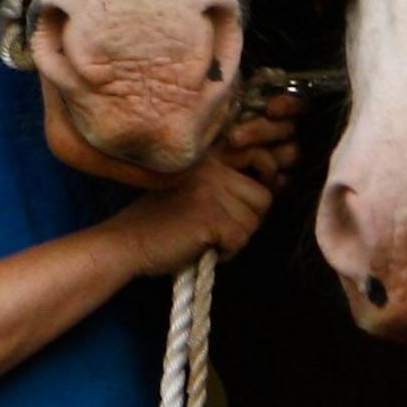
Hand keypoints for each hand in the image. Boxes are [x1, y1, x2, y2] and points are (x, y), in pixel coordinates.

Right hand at [110, 142, 282, 278]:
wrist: (127, 242)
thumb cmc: (162, 220)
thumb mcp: (196, 187)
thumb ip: (229, 180)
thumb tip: (280, 180)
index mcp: (207, 154)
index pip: (259, 154)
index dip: (267, 174)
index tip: (257, 189)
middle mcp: (210, 165)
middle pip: (263, 197)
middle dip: (247, 219)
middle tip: (220, 228)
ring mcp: (210, 189)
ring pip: (254, 221)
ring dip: (236, 238)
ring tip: (207, 238)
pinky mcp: (209, 216)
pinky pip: (240, 239)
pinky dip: (226, 252)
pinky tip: (201, 247)